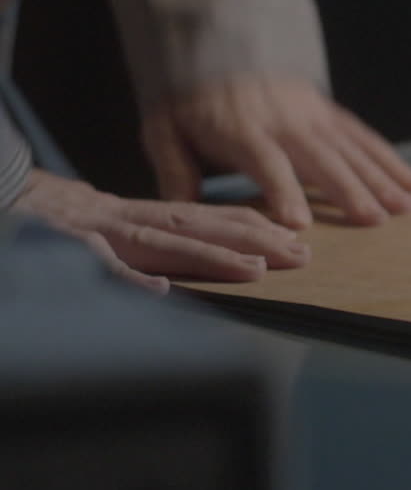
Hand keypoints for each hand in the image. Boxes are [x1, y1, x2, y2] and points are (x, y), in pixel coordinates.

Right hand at [12, 169, 308, 292]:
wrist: (7, 198)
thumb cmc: (63, 218)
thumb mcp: (117, 225)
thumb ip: (159, 237)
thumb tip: (201, 256)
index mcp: (146, 216)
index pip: (211, 220)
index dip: (256, 230)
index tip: (297, 242)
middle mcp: (132, 219)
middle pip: (203, 228)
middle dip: (256, 240)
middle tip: (302, 255)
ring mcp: (101, 232)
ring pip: (164, 242)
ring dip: (212, 256)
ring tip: (256, 270)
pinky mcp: (67, 246)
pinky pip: (99, 263)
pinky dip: (128, 275)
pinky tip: (158, 291)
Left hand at [141, 77, 410, 228]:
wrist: (214, 44)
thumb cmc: (187, 100)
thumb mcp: (164, 129)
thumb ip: (173, 169)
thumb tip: (179, 211)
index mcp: (240, 129)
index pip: (266, 161)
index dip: (282, 190)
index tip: (299, 222)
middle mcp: (283, 120)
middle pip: (320, 157)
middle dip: (348, 188)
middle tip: (374, 218)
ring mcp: (311, 113)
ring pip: (350, 147)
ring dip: (380, 177)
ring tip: (404, 206)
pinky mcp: (328, 111)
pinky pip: (363, 135)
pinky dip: (389, 158)